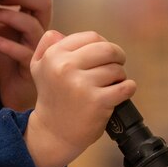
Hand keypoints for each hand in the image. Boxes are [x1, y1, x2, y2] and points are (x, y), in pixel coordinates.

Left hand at [0, 0, 52, 111]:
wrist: (15, 91)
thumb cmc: (11, 60)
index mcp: (34, 18)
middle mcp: (40, 30)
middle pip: (44, 2)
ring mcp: (37, 48)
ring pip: (34, 25)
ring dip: (11, 16)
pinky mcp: (31, 66)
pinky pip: (24, 53)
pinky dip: (8, 45)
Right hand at [24, 30, 136, 166]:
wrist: (52, 133)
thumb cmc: (52, 97)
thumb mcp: (39, 68)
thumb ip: (48, 45)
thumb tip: (60, 33)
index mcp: (54, 55)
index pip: (92, 37)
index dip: (103, 45)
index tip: (104, 56)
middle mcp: (65, 67)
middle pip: (107, 49)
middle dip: (117, 57)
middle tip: (115, 67)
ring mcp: (81, 84)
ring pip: (117, 69)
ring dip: (119, 77)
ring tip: (109, 85)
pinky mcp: (97, 101)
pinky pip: (125, 86)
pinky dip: (128, 88)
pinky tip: (119, 94)